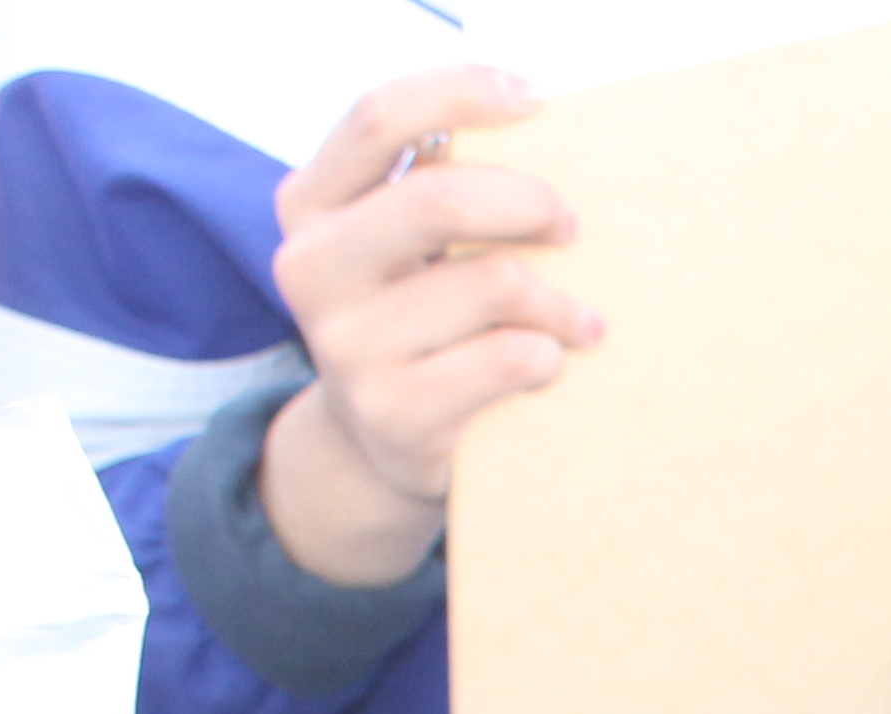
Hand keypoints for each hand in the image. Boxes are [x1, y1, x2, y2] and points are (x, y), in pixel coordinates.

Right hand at [260, 67, 603, 584]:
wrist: (383, 443)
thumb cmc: (421, 320)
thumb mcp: (406, 247)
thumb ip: (437, 189)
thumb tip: (536, 138)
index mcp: (311, 205)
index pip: (377, 119)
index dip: (458, 95)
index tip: (533, 98)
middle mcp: (311, 267)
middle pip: (438, 200)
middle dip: (529, 204)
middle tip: (571, 227)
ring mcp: (345, 344)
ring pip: (493, 282)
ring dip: (560, 301)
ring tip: (579, 322)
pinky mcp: (393, 411)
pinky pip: (511, 357)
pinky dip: (551, 355)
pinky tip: (551, 363)